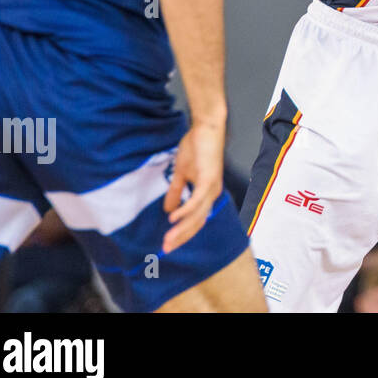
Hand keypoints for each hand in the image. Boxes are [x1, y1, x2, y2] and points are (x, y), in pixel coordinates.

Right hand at [162, 121, 225, 252]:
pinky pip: (197, 199)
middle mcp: (212, 194)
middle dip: (181, 237)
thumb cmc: (196, 147)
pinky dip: (185, 210)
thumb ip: (176, 191)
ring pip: (197, 215)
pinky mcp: (208, 179)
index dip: (182, 233)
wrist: (206, 128)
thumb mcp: (182, 173)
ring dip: (181, 228)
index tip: (168, 244)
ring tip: (167, 240)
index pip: (196, 220)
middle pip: (197, 222)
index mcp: (207, 194)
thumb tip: (167, 210)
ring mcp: (212, 187)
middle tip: (165, 249)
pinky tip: (173, 218)